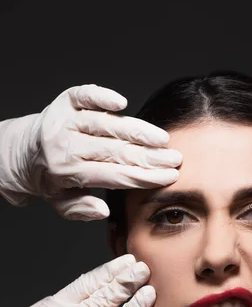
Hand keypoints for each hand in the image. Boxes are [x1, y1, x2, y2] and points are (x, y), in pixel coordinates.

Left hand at [0, 84, 181, 219]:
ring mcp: (64, 120)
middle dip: (150, 156)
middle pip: (116, 150)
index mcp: (66, 171)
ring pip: (106, 124)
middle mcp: (65, 144)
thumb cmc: (46, 178)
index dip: (145, 177)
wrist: (19, 152)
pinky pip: (84, 95)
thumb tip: (104, 211)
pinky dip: (102, 96)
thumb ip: (80, 209)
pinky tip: (121, 102)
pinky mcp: (64, 101)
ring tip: (162, 139)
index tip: (170, 177)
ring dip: (137, 131)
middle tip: (176, 159)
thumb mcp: (59, 202)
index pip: (114, 175)